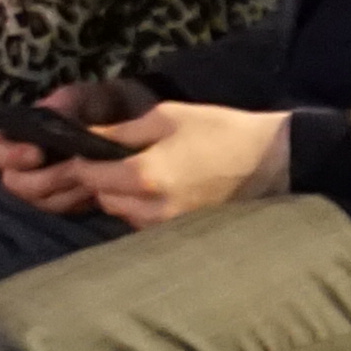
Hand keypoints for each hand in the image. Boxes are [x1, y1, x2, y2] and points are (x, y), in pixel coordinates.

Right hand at [0, 79, 129, 214]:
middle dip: (46, 178)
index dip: (10, 156)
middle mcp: (30, 164)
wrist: (140, 125)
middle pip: (17, 183)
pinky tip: (101, 185)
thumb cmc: (107, 105)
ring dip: (68, 189)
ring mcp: (49, 186)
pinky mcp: (71, 201)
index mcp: (25, 134)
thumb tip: (52, 113)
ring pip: (43, 200)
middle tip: (74, 168)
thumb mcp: (89, 96)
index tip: (36, 153)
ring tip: (94, 172)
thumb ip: (68, 102)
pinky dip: (82, 200)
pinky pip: (67, 210)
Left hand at [78, 97, 292, 228]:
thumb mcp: (169, 117)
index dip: (80, 162)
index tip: (83, 151)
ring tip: (142, 173)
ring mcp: (165, 226)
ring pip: (122, 213)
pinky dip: (143, 207)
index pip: (89, 176)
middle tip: (115, 159)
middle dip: (102, 180)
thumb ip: (123, 130)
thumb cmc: (220, 130)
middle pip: (103, 198)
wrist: (270, 160)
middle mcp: (149, 208)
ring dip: (122, 195)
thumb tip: (86, 136)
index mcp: (144, 175)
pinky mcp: (179, 233)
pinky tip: (160, 189)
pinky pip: (144, 222)